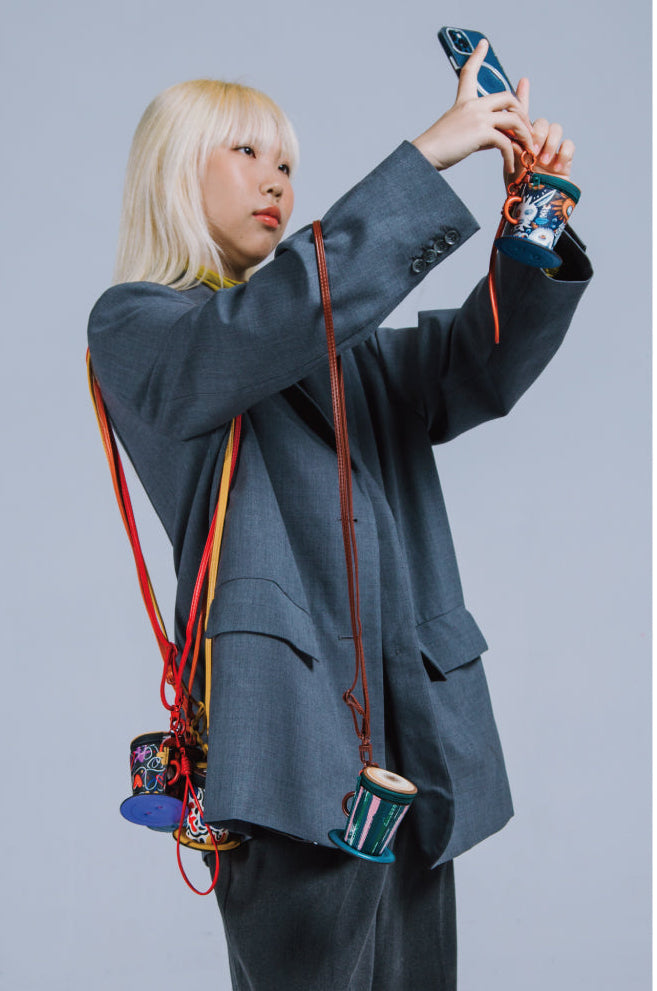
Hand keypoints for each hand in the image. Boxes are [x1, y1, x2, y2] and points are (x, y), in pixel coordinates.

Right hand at [412, 39, 533, 174]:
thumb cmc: (438, 149)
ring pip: (513, 119)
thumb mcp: (460, 133)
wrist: (425, 155)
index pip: (469, 72)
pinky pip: (506, 142)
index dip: (477, 56)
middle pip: (507, 97)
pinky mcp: (481, 132)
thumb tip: (501, 138)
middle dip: (522, 113)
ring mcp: (478, 116)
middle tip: (526, 129)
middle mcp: (473, 104)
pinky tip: (511, 166)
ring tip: (526, 151)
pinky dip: (511, 156)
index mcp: (464, 101)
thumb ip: (481, 131)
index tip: (483, 43)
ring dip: (524, 135)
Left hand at [505, 77, 575, 187]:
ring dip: (549, 143)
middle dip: (537, 132)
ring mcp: (553, 150)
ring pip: (556, 129)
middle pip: (541, 121)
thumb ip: (508, 143)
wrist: (532, 206)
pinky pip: (569, 145)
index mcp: (523, 141)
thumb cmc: (518, 188)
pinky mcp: (566, 160)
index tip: (522, 81)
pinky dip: (562, 154)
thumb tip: (503, 126)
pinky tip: (555, 166)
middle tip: (532, 148)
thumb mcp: (508, 162)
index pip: (523, 115)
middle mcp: (538, 142)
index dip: (523, 97)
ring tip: (542, 160)